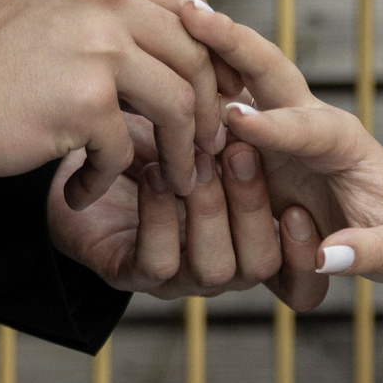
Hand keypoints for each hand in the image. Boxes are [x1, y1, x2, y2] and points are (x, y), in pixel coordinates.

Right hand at [0, 0, 236, 207]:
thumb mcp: (47, 9)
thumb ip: (108, 12)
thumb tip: (188, 36)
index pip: (184, 0)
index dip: (210, 49)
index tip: (215, 89)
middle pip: (193, 51)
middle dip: (206, 106)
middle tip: (205, 145)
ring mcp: (95, 44)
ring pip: (177, 101)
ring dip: (178, 148)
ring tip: (169, 177)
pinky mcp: (84, 99)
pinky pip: (125, 147)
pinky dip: (107, 177)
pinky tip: (81, 188)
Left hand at [44, 120, 325, 302]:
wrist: (78, 151)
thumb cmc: (147, 136)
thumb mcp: (200, 127)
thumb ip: (241, 130)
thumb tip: (279, 108)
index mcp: (247, 236)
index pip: (295, 273)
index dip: (305, 252)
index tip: (297, 206)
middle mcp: (220, 262)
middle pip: (260, 264)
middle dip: (252, 208)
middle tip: (239, 154)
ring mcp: (175, 275)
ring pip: (214, 268)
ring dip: (208, 211)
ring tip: (192, 161)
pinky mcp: (127, 272)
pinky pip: (158, 262)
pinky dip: (160, 217)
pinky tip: (153, 175)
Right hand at [176, 1, 382, 295]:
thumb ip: (369, 251)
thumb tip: (327, 257)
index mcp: (345, 143)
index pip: (309, 129)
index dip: (273, 125)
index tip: (235, 117)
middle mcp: (309, 122)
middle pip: (270, 72)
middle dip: (233, 41)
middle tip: (192, 12)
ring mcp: (280, 125)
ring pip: (239, 78)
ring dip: (207, 49)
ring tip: (172, 18)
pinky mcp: (258, 139)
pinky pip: (223, 99)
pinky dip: (197, 72)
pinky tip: (169, 46)